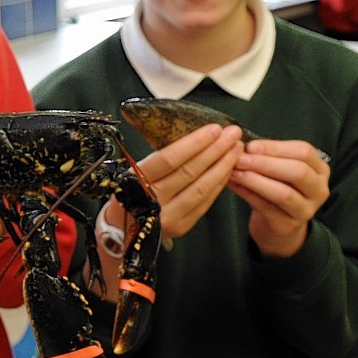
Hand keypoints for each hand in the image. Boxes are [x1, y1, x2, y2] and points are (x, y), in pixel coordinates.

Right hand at [105, 122, 242, 241]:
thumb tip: (194, 137)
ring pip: (201, 188)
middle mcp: (151, 201)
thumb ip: (160, 159)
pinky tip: (227, 170)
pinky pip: (204, 203)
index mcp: (136, 181)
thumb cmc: (129, 192)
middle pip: (189, 172)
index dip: (194, 143)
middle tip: (232, 134)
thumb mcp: (133, 172)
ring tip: (236, 149)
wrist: (121, 229)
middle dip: (215, 150)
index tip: (214, 129)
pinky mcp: (181, 226)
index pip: (169, 159)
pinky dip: (218, 184)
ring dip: (222, 166)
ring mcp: (167, 217)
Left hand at [228, 138, 329, 258]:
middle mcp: (319, 190)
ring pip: (283, 193)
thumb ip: (268, 157)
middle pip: (298, 172)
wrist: (278, 226)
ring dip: (255, 180)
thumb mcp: (280, 170)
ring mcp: (305, 210)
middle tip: (240, 158)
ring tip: (234, 172)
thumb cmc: (278, 189)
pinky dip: (247, 194)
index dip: (276, 147)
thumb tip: (243, 145)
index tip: (250, 146)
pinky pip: (266, 208)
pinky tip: (233, 185)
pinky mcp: (287, 226)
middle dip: (265, 163)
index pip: (304, 152)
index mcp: (320, 170)